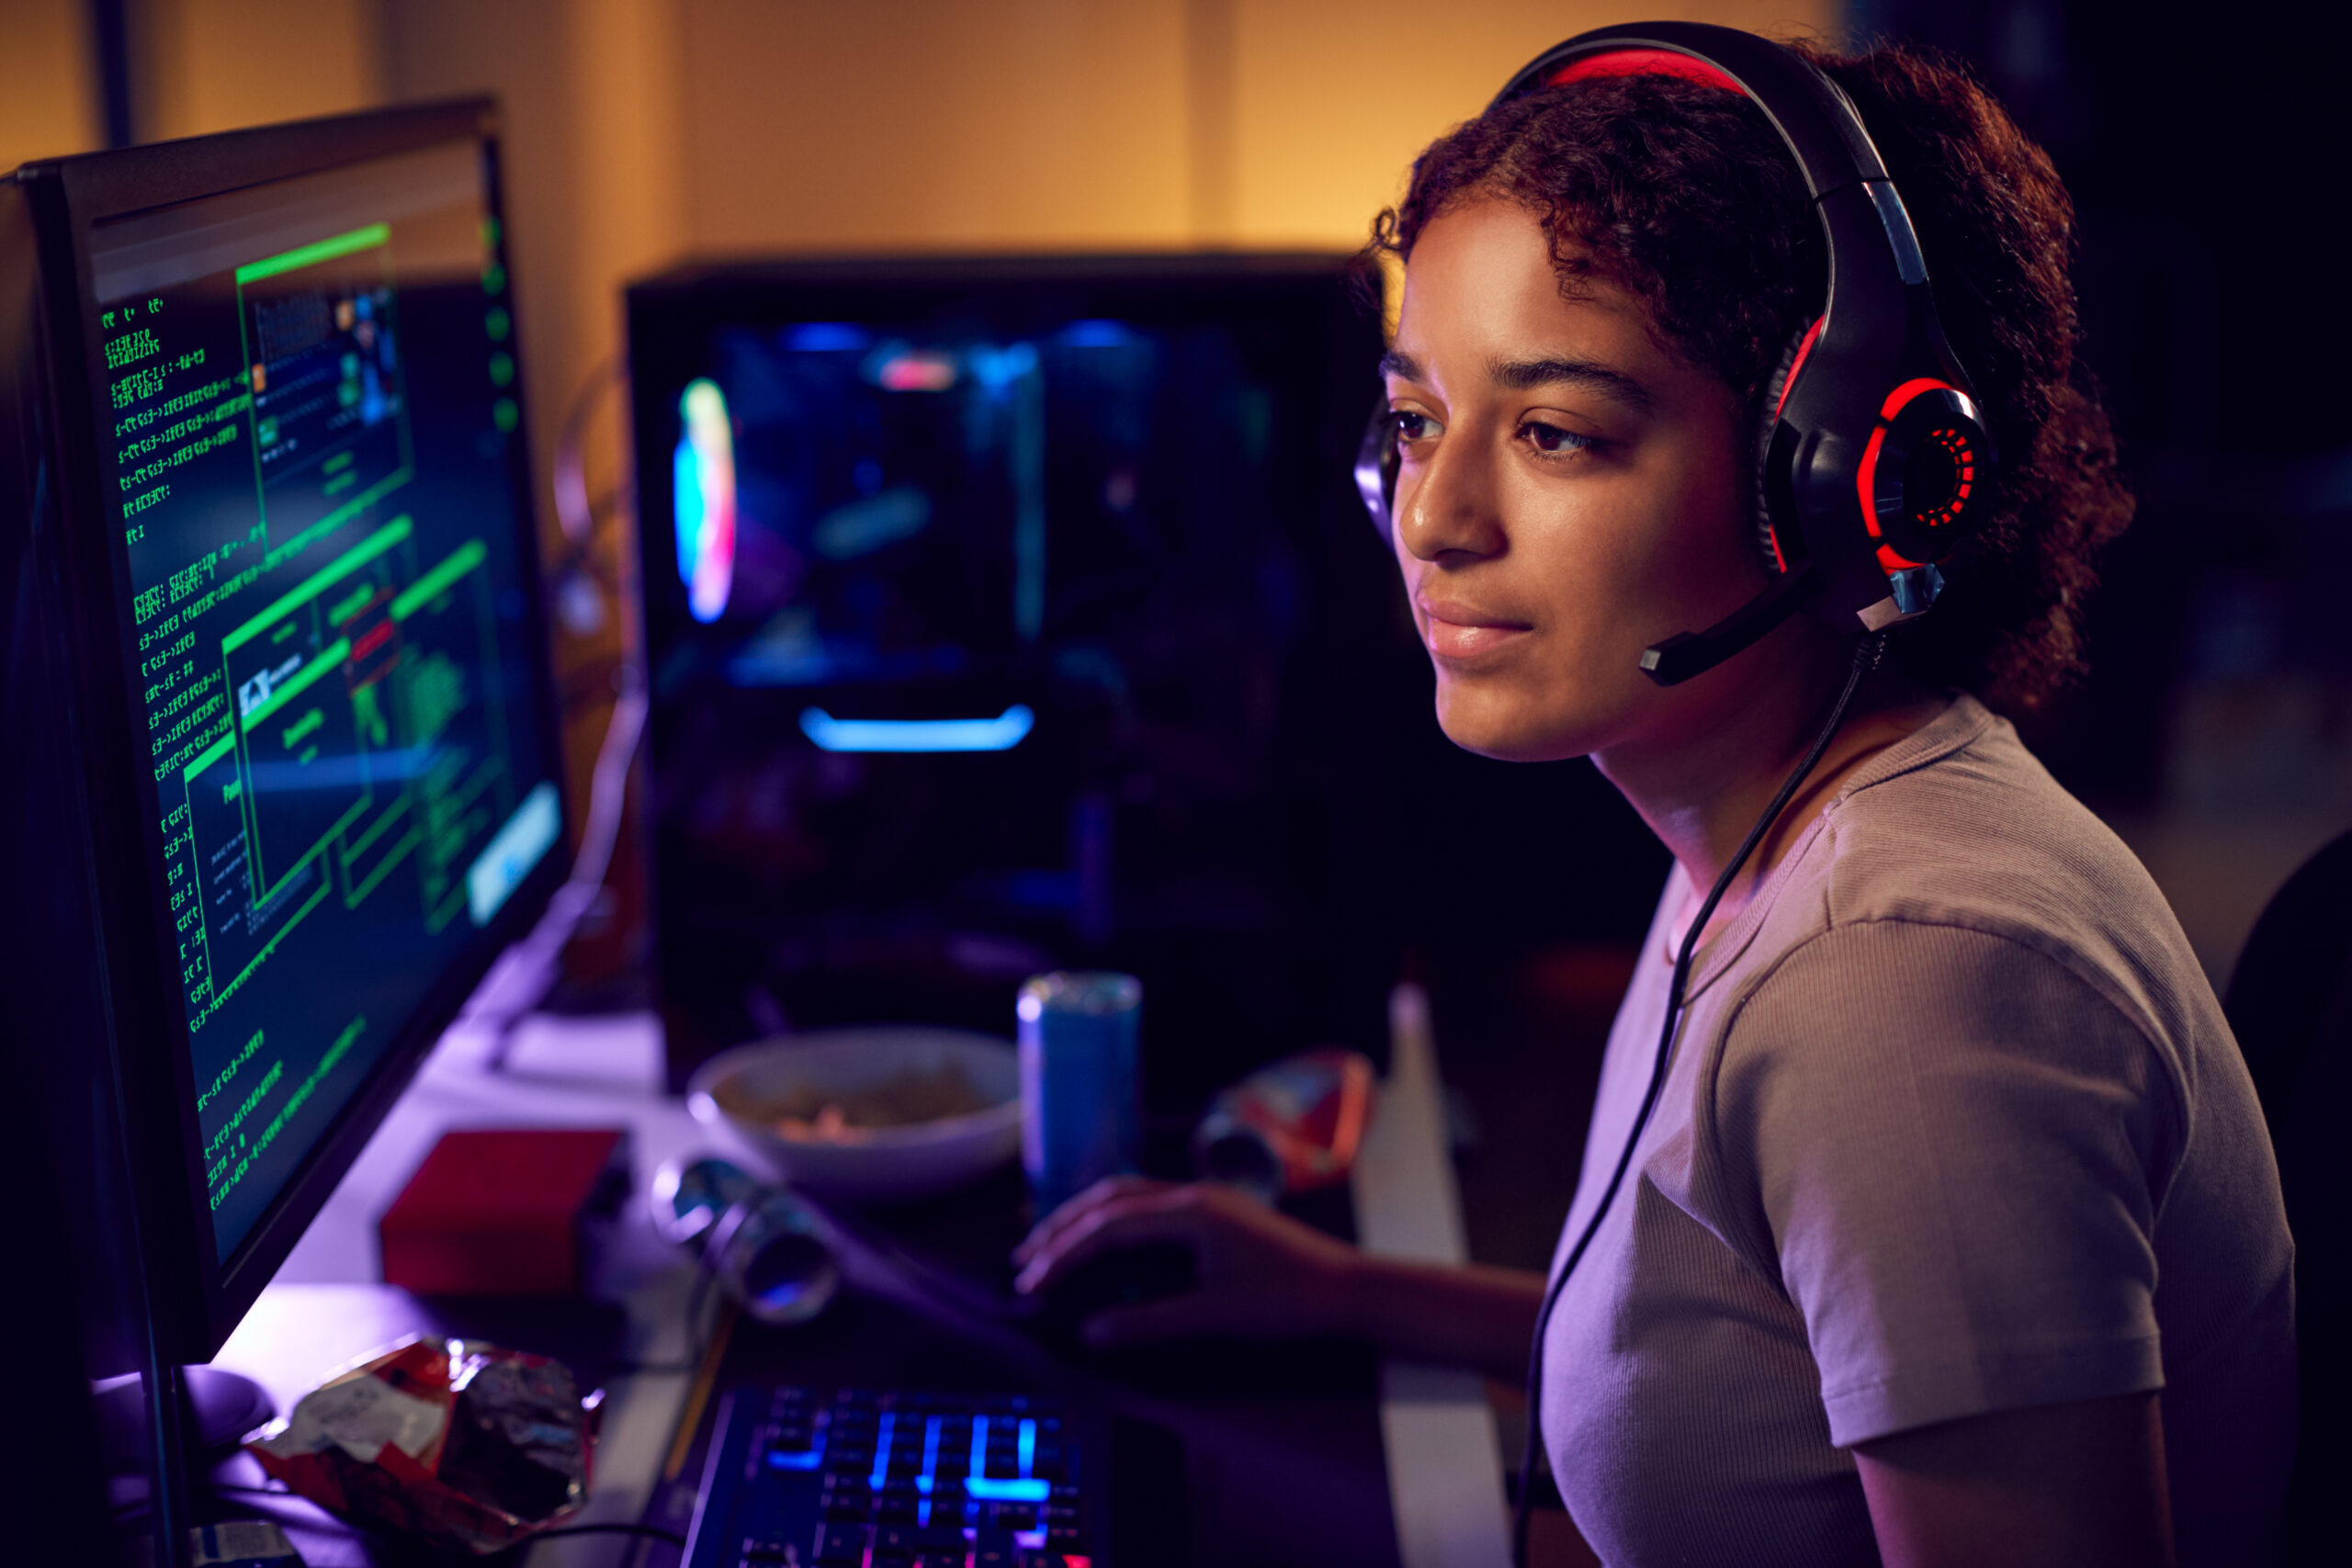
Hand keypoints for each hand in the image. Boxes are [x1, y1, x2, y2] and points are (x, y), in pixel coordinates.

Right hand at [1011, 1177, 1362, 1346]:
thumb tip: (1091, 1332)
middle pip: (1109, 1199)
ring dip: (1085, 1219)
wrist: (1349, 1288)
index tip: (1034, 1283)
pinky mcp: (1214, 1213)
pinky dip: (1113, 1220)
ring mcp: (1204, 1201)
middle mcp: (1192, 1195)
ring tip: (1049, 1247)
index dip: (1065, 1254)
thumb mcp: (1217, 1318)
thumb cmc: (1288, 1302)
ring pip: (1127, 1195)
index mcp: (1190, 1212)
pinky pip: (1147, 1205)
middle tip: (1023, 1260)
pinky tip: (1101, 1242)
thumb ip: (1152, 1323)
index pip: (1109, 1227)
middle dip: (1062, 1228)